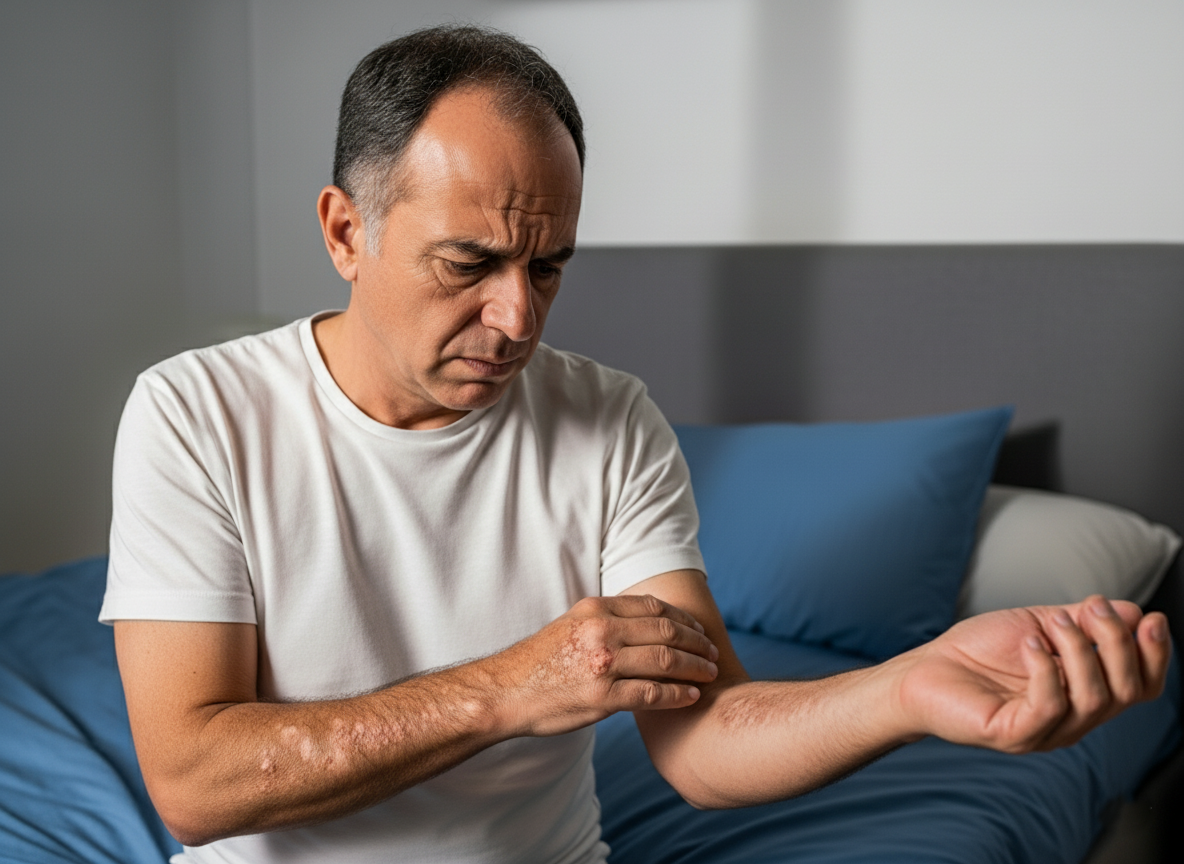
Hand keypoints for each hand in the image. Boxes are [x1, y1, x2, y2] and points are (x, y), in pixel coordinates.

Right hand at [490, 594, 720, 736]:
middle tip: (712, 651)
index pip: (652, 607)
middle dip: (696, 642)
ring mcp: (603, 665)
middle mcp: (601, 631)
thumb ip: (604, 620)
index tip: (698, 628)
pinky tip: (691, 697)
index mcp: (595, 609)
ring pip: (665, 661)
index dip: (683, 617)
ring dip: (694, 667)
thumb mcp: (570, 625)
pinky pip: (652, 694)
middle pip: (666, 631)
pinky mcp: (602, 697)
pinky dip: (677, 695)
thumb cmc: (538, 662)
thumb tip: (642, 621)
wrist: (505, 692)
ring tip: (709, 673)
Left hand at [897, 596, 1170, 752]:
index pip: (1141, 687)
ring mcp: (1046, 731)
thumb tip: (1133, 611)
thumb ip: (1083, 622)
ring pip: (1093, 699)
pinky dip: (1044, 667)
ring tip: (1052, 622)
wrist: (925, 669)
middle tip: (1093, 608)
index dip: (1155, 655)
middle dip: (1117, 643)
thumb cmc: (978, 651)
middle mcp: (1073, 719)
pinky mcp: (1015, 734)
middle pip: (1126, 692)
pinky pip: (1049, 706)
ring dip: (1079, 649)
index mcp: (1084, 694)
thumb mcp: (1038, 626)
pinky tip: (1027, 643)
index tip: (1151, 618)